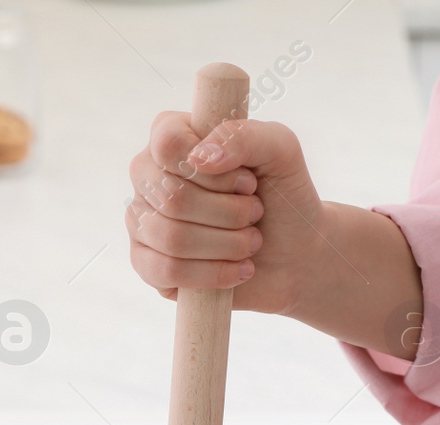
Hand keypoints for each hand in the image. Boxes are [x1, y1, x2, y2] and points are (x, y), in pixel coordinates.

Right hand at [125, 113, 327, 316]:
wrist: (296, 256)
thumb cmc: (283, 198)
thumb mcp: (280, 150)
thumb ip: (242, 135)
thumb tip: (199, 157)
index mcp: (172, 137)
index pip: (168, 144)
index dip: (215, 172)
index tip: (249, 183)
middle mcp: (148, 176)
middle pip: (172, 197)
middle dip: (230, 214)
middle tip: (255, 215)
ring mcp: (142, 221)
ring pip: (171, 237)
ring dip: (227, 245)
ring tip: (251, 243)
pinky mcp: (147, 264)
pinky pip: (165, 271)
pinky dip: (212, 274)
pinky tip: (238, 269)